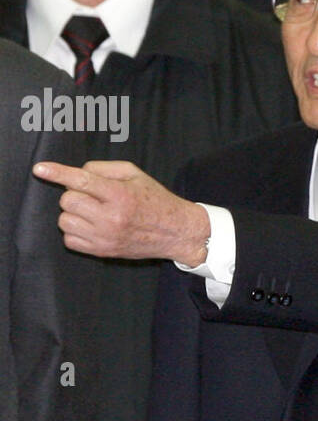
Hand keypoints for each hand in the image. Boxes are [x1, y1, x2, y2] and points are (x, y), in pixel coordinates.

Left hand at [34, 160, 209, 264]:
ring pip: (65, 220)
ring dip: (74, 213)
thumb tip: (77, 174)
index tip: (40, 169)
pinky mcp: (101, 252)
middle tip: (92, 195)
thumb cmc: (154, 200)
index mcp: (120, 195)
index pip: (81, 180)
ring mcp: (105, 237)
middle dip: (74, 194)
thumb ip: (103, 168)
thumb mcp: (135, 174)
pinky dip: (75, 231)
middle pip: (67, 200)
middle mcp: (110, 218)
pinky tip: (92, 226)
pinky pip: (69, 240)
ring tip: (93, 211)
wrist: (174, 232)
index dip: (57, 173)